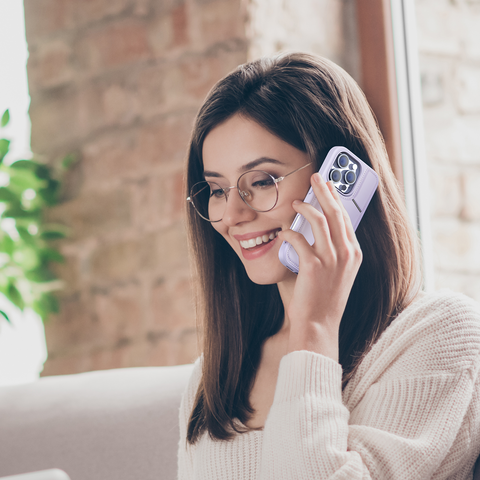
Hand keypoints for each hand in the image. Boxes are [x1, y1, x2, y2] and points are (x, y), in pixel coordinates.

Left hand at [277, 173, 362, 360]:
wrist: (319, 325)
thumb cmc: (323, 299)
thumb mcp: (335, 273)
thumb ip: (328, 251)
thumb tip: (312, 229)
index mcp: (354, 255)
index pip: (347, 219)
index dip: (337, 199)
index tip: (329, 186)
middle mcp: (347, 254)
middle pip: (337, 212)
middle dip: (325, 190)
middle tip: (316, 177)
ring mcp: (332, 260)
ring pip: (321, 220)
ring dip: (307, 206)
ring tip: (296, 201)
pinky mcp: (314, 266)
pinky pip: (298, 239)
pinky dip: (289, 232)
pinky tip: (283, 232)